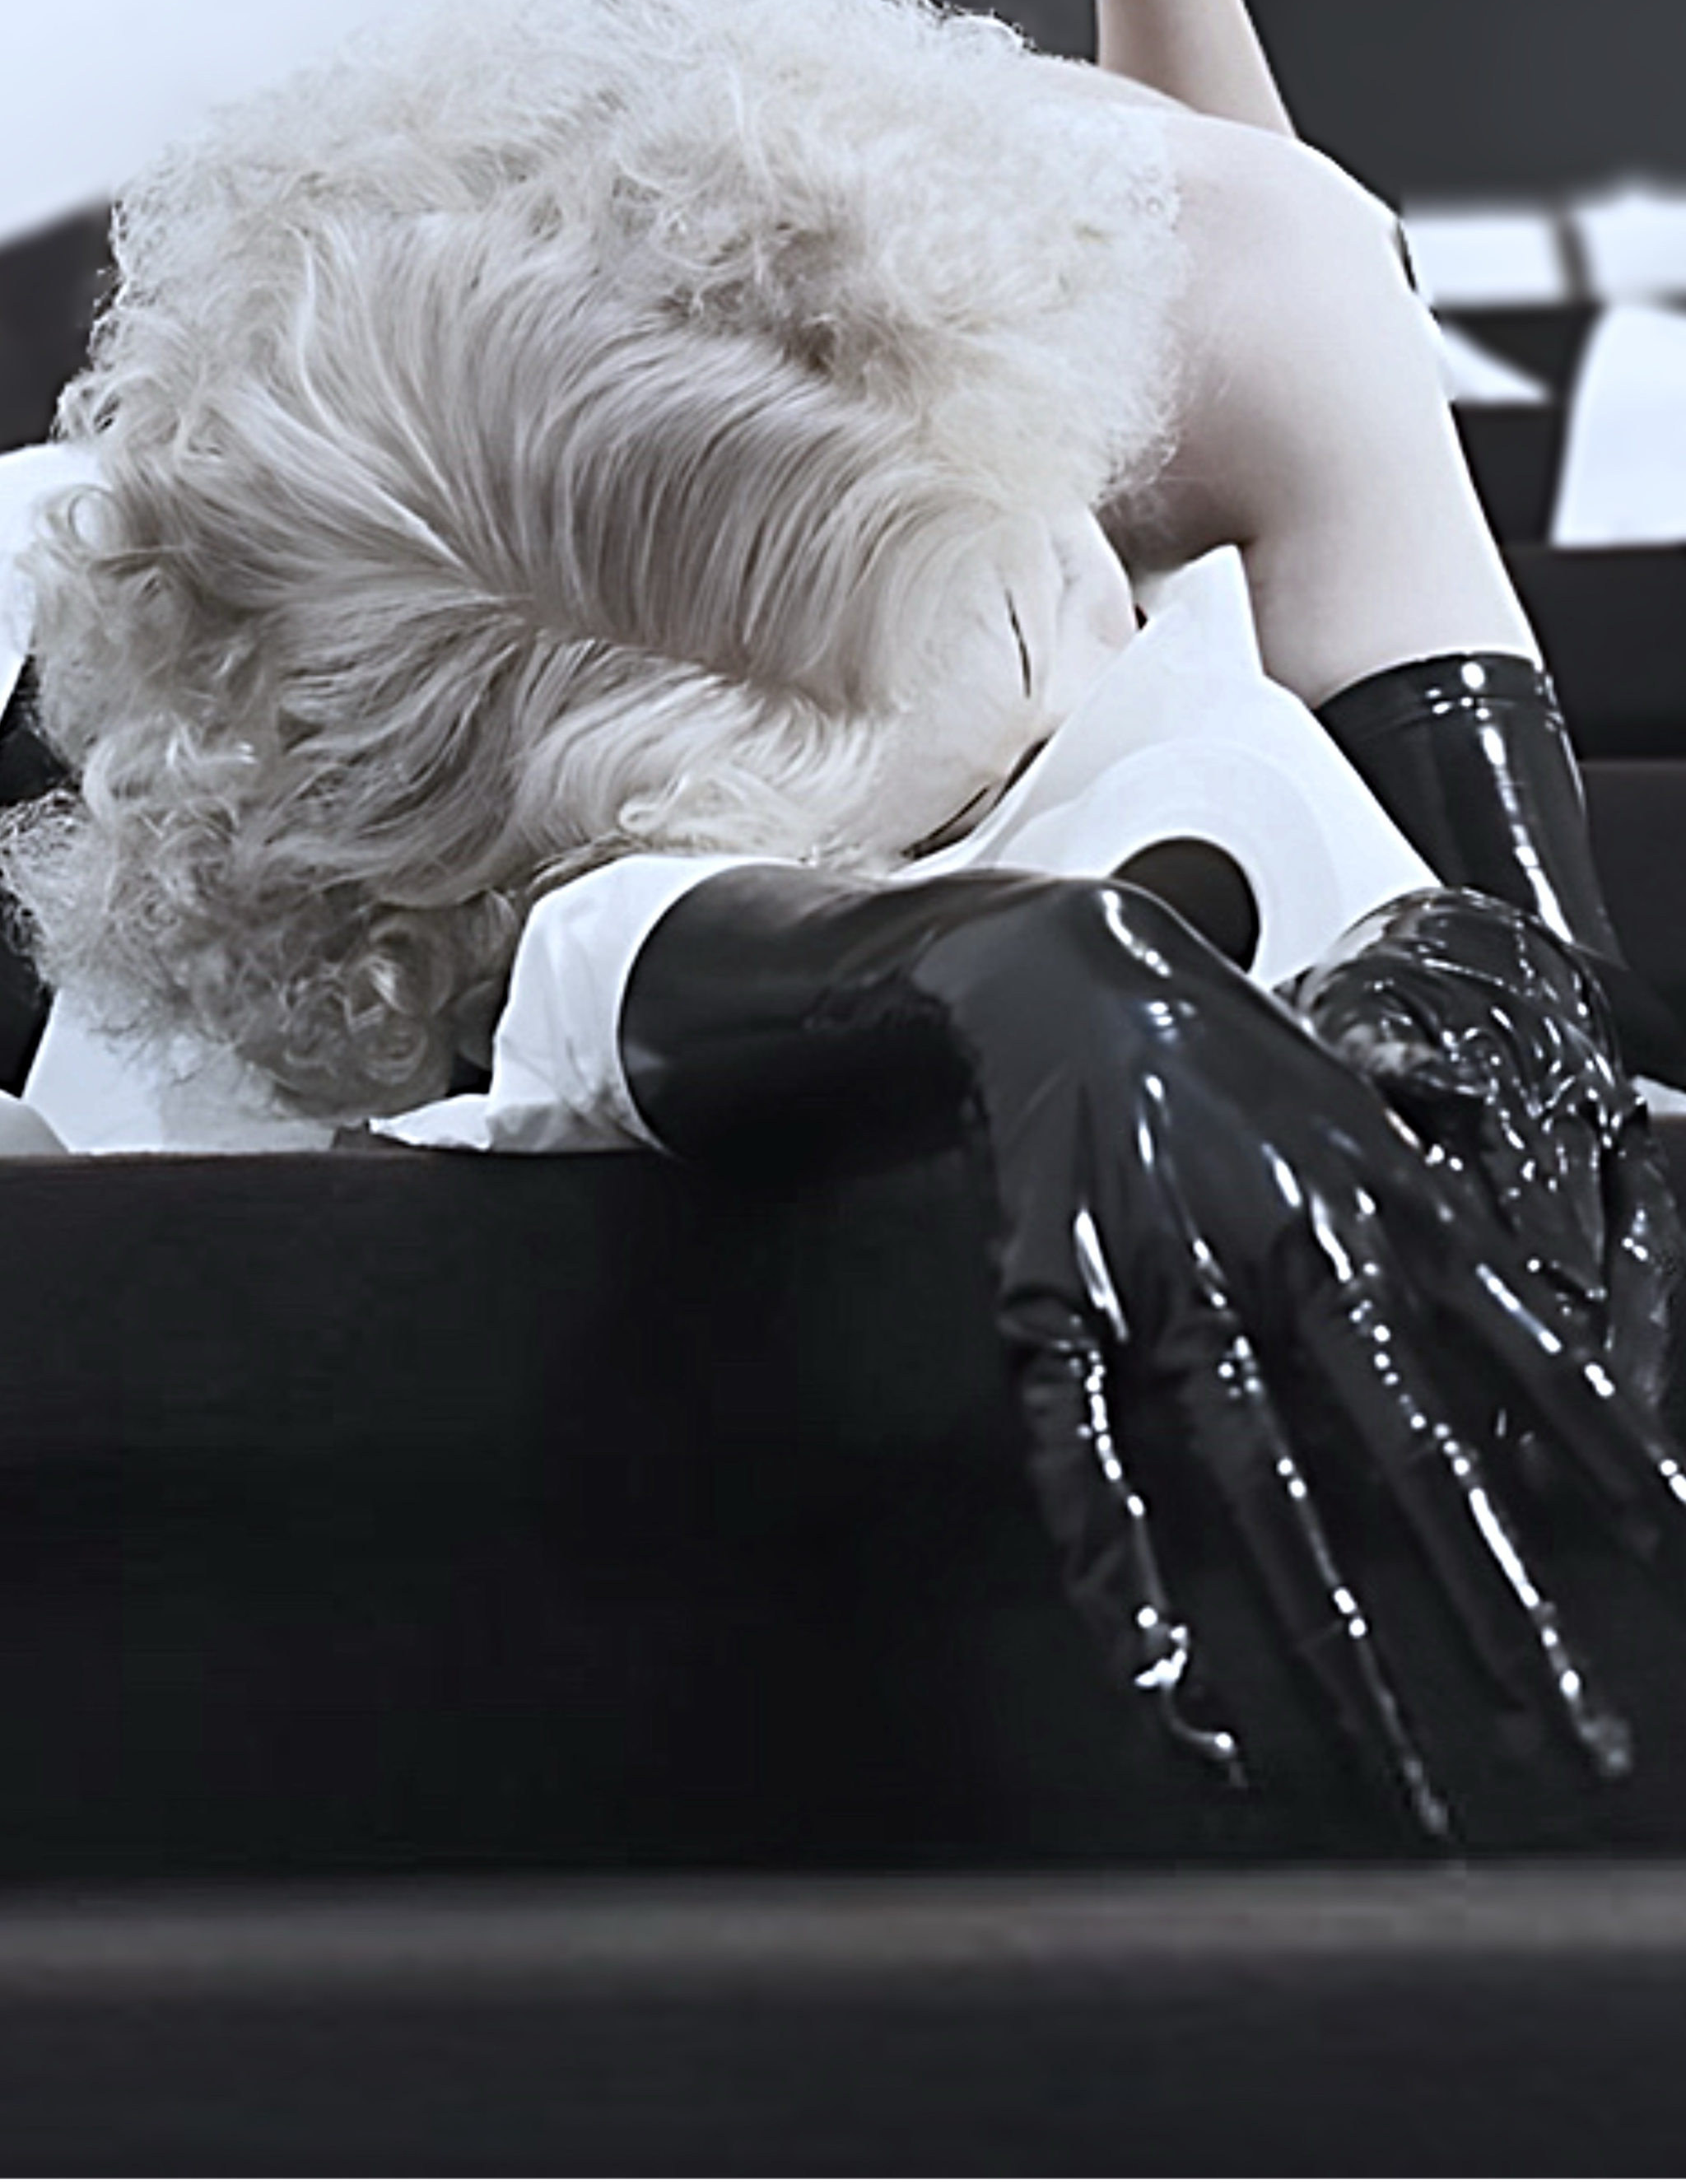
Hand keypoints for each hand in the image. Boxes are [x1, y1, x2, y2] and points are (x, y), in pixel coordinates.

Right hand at [621, 865, 1685, 1840]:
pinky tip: (1167, 1698)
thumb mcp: (1373, 1133)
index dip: (1597, 1471)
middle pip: (1408, 1457)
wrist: (1064, 969)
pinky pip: (1081, 1465)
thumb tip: (1554, 1399)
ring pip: (1261, 1489)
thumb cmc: (1234, 1068)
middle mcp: (1287, 1249)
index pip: (1517, 1364)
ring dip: (1333, 1644)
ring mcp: (1164, 1284)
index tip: (1669, 1573)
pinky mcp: (1050, 1309)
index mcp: (1380, 1203)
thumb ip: (1457, 1259)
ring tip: (1393, 1773)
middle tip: (1569, 1741)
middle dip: (1495, 1611)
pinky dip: (1122, 1586)